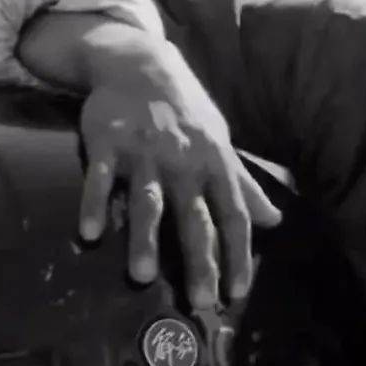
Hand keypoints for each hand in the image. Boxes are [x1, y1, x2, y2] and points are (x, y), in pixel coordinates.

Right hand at [74, 39, 281, 306]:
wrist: (140, 63)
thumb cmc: (187, 113)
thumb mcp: (221, 145)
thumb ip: (244, 186)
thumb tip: (276, 221)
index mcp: (215, 165)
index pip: (234, 216)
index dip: (239, 254)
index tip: (238, 292)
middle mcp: (184, 163)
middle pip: (195, 218)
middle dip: (199, 261)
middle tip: (200, 302)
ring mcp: (145, 153)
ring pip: (148, 202)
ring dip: (146, 239)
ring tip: (143, 277)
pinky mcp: (107, 142)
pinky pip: (100, 178)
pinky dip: (94, 204)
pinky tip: (89, 234)